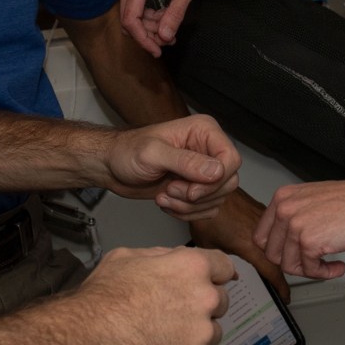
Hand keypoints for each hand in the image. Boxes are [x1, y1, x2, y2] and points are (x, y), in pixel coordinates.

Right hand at [71, 246, 235, 344]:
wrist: (86, 336)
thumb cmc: (104, 292)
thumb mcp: (129, 256)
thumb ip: (162, 257)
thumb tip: (175, 263)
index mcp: (193, 267)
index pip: (225, 267)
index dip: (216, 274)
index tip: (209, 282)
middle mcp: (205, 299)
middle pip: (220, 302)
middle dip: (203, 305)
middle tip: (175, 313)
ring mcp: (200, 335)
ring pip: (212, 333)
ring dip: (195, 334)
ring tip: (163, 337)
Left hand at [104, 115, 240, 218]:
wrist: (112, 167)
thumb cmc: (127, 152)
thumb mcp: (153, 153)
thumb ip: (186, 161)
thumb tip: (217, 171)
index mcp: (204, 132)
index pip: (231, 159)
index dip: (216, 180)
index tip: (191, 191)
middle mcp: (208, 149)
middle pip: (228, 182)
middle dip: (198, 195)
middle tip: (171, 189)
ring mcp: (203, 171)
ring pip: (217, 199)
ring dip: (188, 206)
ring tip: (164, 195)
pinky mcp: (197, 189)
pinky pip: (206, 210)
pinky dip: (186, 213)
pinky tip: (166, 200)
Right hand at [117, 0, 214, 55]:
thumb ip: (175, 13)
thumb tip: (164, 36)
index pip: (131, 19)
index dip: (142, 39)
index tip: (157, 50)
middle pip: (128, 19)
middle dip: (147, 34)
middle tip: (169, 39)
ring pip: (131, 14)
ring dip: (148, 26)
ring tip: (169, 29)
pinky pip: (134, 4)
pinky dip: (147, 15)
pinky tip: (163, 17)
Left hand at [189, 189, 287, 296]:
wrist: (205, 185)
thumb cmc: (204, 213)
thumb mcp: (208, 244)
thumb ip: (221, 262)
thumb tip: (229, 272)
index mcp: (249, 244)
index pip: (272, 271)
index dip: (280, 287)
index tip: (285, 297)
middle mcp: (260, 231)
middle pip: (279, 258)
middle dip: (283, 273)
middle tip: (281, 286)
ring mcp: (261, 218)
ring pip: (277, 242)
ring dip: (278, 255)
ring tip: (276, 267)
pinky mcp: (258, 208)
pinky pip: (271, 229)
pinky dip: (272, 240)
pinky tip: (264, 244)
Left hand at [255, 169, 344, 279]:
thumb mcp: (314, 201)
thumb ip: (296, 217)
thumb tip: (285, 243)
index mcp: (283, 197)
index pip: (262, 235)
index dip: (279, 250)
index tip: (295, 255)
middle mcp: (284, 209)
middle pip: (271, 253)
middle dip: (293, 262)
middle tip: (313, 262)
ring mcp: (295, 225)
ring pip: (287, 265)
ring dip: (309, 270)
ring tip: (328, 263)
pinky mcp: (309, 242)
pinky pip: (309, 270)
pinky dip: (324, 273)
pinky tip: (338, 265)